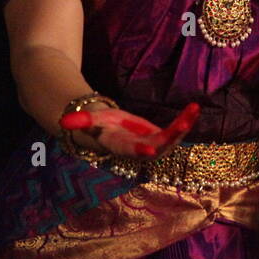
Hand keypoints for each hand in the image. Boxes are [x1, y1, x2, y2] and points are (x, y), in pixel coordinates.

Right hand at [60, 101, 200, 159]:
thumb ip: (80, 121)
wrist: (109, 130)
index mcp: (121, 146)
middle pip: (158, 145)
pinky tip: (194, 108)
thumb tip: (64, 122)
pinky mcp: (161, 137)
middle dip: (172, 136)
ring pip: (171, 139)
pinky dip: (185, 120)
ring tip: (193, 110)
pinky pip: (176, 130)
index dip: (139, 150)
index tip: (150, 149)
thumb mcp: (90, 120)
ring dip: (183, 126)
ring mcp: (152, 145)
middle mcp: (139, 149)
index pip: (130, 150)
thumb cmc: (98, 124)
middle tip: (185, 123)